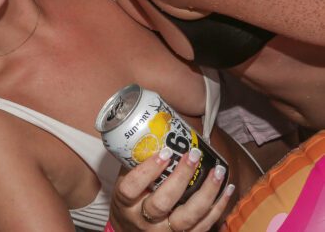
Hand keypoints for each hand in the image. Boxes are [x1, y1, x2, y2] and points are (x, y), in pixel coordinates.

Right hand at [109, 148, 234, 230]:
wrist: (131, 231)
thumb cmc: (130, 199)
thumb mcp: (124, 180)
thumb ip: (136, 161)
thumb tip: (155, 130)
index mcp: (125, 203)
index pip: (132, 187)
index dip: (148, 170)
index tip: (165, 152)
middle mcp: (143, 220)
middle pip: (162, 203)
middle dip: (181, 178)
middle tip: (193, 155)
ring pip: (187, 218)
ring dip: (206, 193)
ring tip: (217, 171)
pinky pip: (203, 226)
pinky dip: (218, 208)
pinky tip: (227, 189)